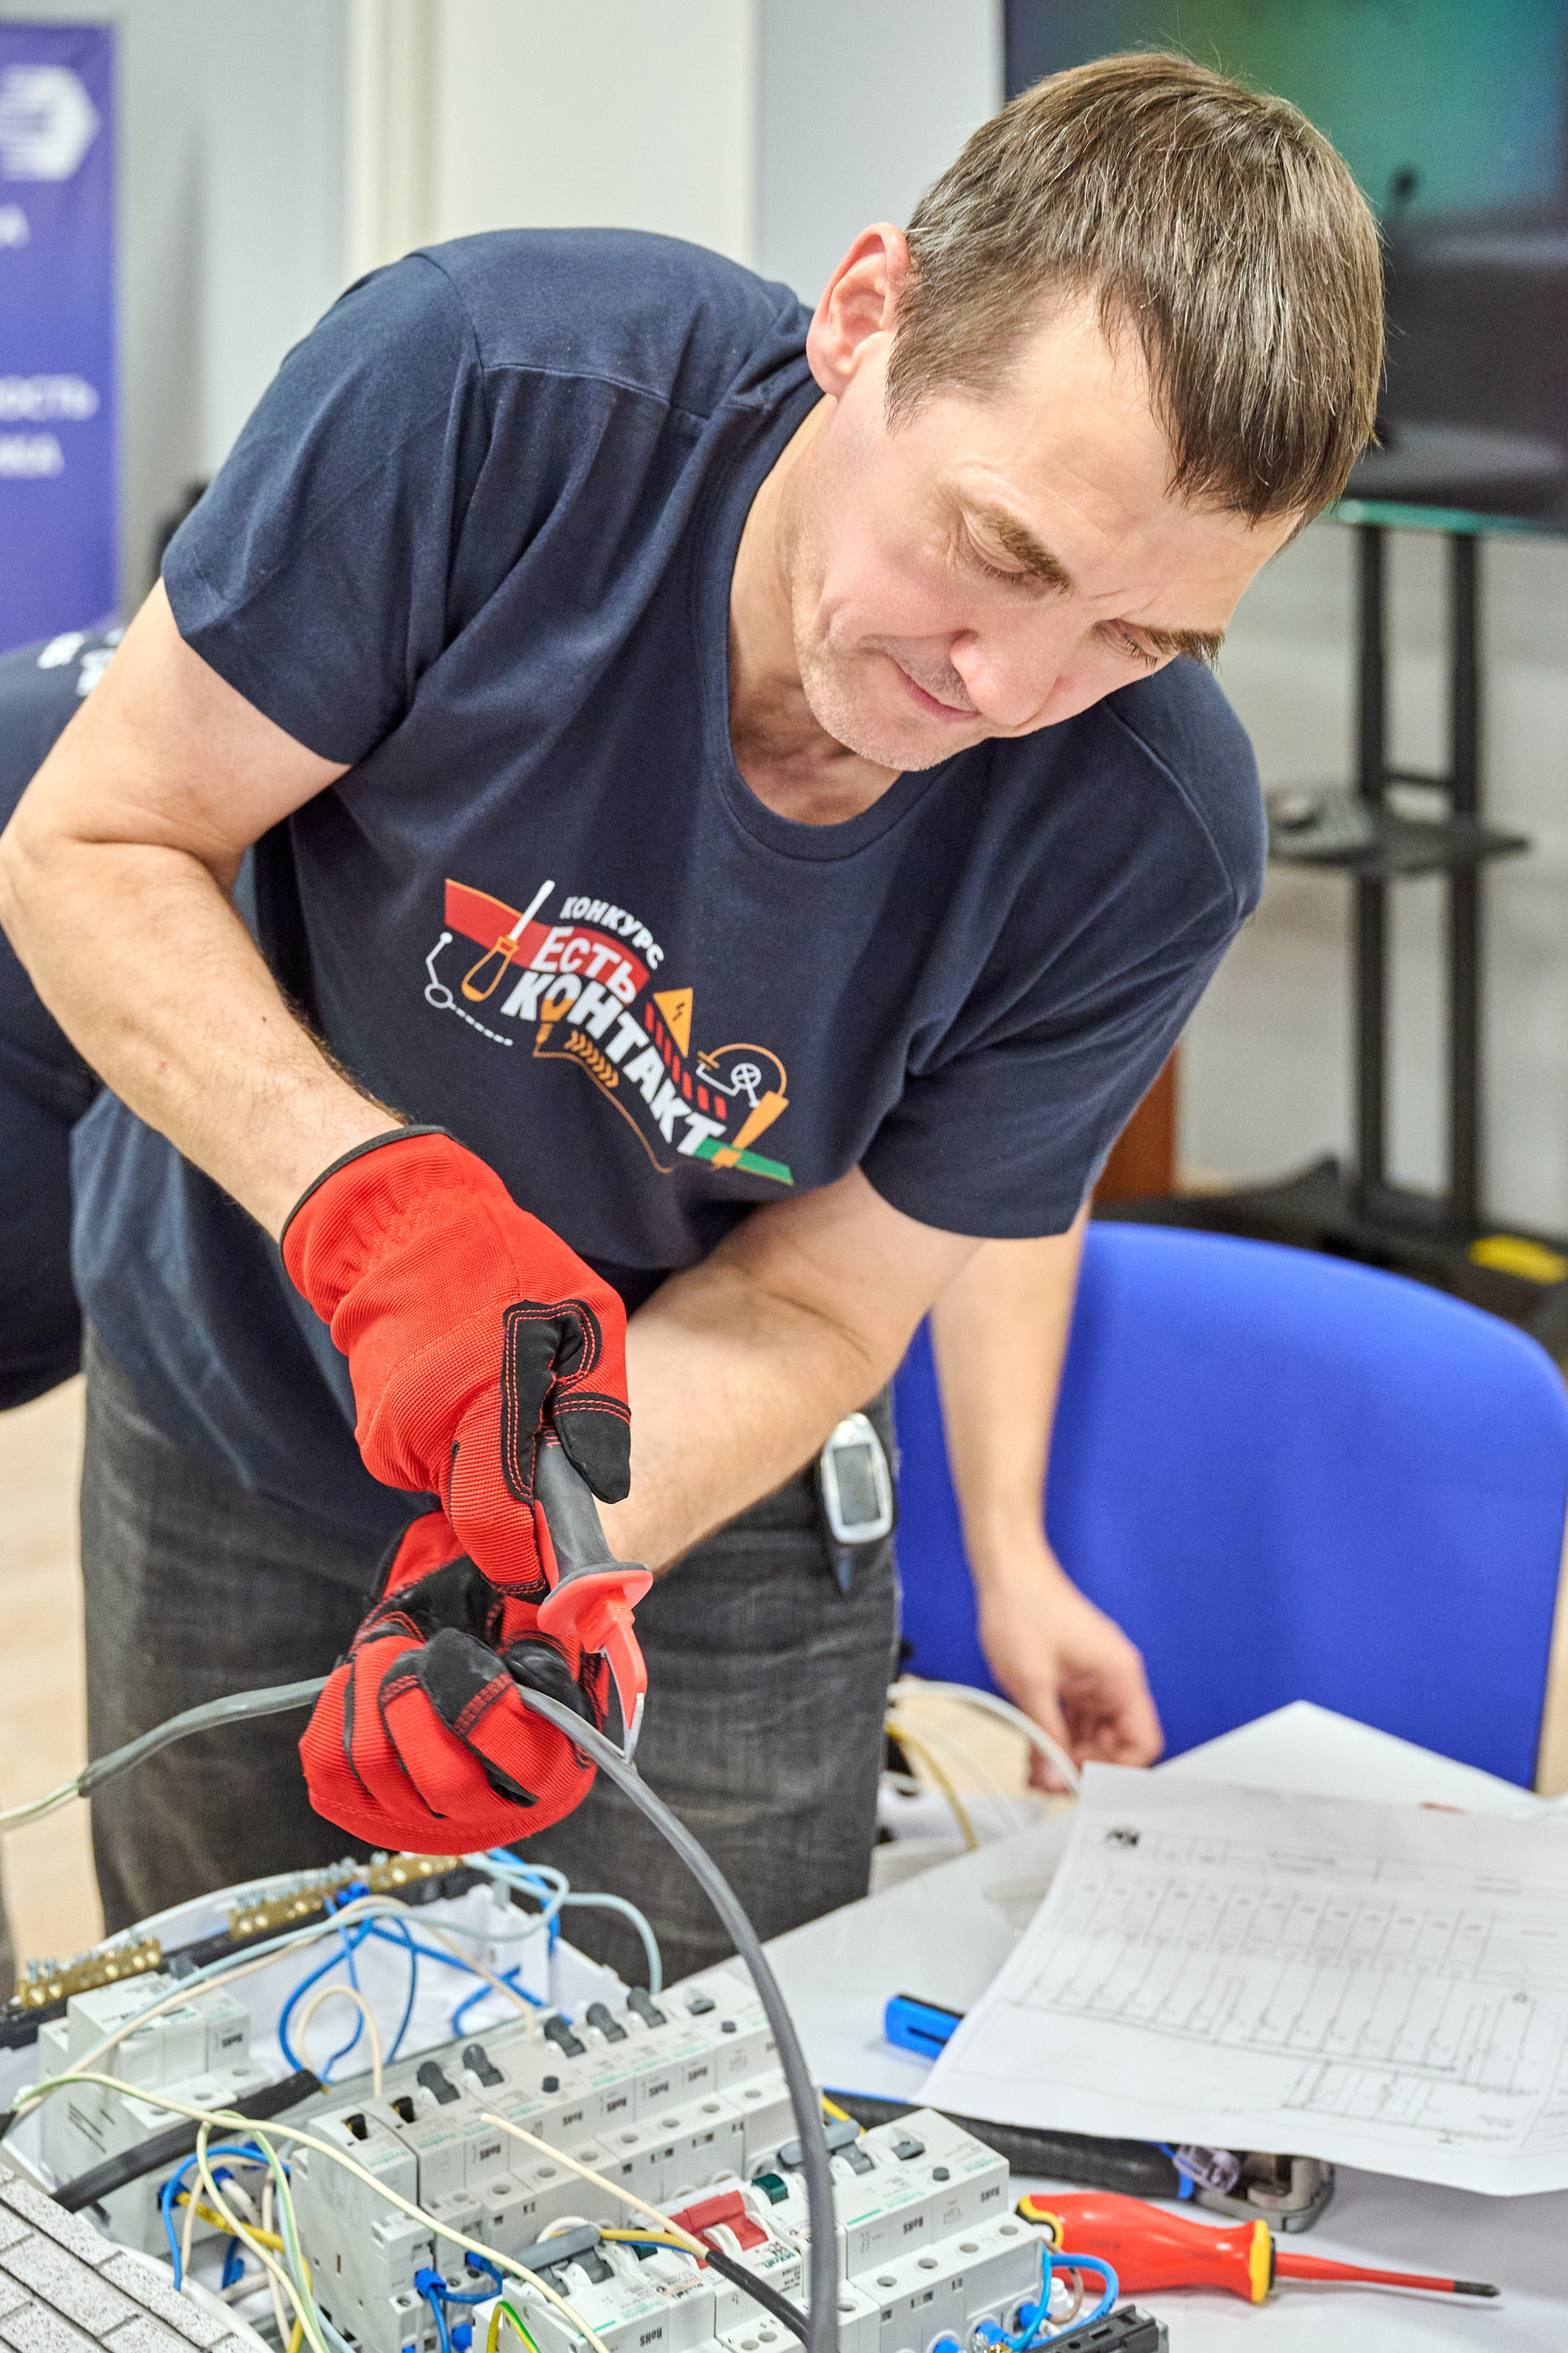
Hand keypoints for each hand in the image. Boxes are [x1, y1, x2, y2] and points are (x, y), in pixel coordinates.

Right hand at [282, 1128, 630, 1597]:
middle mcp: (425, 1433)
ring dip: (492, 1462)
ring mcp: (393, 1437)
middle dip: (523, 1495)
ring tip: (502, 1387)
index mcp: (483, 1405)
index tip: (564, 1574)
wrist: (397, 1227)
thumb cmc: (501, 1263)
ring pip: (461, 1490)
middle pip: (486, 1514)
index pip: (501, 1528)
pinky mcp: (378, 1436)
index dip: (532, 1561)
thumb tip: (603, 1489)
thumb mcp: (583, 1316)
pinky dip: (461, 1444)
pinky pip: (435, 1466)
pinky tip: (466, 1386)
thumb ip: (596, 1407)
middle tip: (545, 1431)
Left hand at [300, 1509, 608, 1849]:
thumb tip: (539, 1622)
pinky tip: (358, 1685)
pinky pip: (327, 1766)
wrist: (442, 1659)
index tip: (449, 1646)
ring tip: (384, 1654)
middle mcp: (486, 1809)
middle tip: (408, 1653)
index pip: (522, 1762)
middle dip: (411, 1700)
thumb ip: (537, 1621)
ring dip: (367, 1689)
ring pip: (376, 1765)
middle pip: (442, 1780)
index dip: (476, 1699)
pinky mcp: (361, 1809)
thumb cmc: (495, 1638)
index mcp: (548, 1766)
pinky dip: (333, 1710)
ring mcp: (420, 1816)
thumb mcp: (530, 1622)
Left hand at [973, 1542, 1162, 1789]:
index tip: (1087, 1786)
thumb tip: (1055, 1776)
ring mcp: (1094, 1679)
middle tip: (1054, 1783)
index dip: (1117, 1771)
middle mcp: (1114, 1679)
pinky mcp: (1074, 1678)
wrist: (1006, 1571)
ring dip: (1068, 1756)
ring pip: (1094, 1735)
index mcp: (1120, 1676)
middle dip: (1087, 1767)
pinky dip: (1057, 1737)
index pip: (1142, 1741)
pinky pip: (1075, 1720)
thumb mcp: (1032, 1682)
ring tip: (1038, 1773)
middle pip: (1118, 1743)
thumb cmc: (1024, 1607)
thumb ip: (1047, 1734)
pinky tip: (1036, 1752)